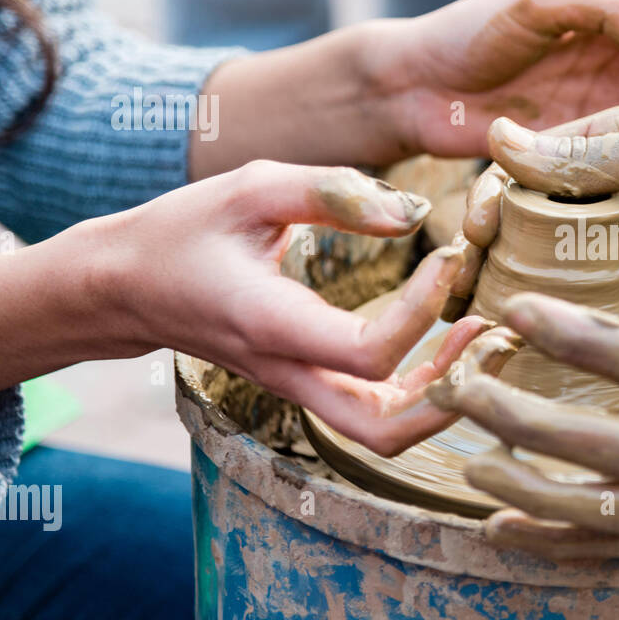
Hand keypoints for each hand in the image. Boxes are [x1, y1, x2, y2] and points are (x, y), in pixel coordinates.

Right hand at [98, 160, 512, 454]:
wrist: (125, 286)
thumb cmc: (185, 230)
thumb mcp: (252, 187)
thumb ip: (334, 192)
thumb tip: (414, 214)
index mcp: (271, 326)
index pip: (369, 354)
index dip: (422, 314)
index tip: (451, 256)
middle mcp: (288, 372)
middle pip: (381, 431)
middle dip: (451, 395)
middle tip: (493, 336)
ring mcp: (297, 387)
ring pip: (381, 432)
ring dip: (443, 397)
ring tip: (487, 339)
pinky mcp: (307, 383)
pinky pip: (373, 408)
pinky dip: (422, 388)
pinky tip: (454, 341)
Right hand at [440, 100, 618, 311]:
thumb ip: (586, 151)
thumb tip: (496, 139)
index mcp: (616, 146)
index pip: (529, 173)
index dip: (492, 204)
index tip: (468, 243)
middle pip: (532, 226)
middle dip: (492, 256)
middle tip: (464, 296)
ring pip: (554, 273)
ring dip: (516, 295)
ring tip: (486, 330)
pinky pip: (593, 313)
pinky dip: (560, 328)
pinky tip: (533, 353)